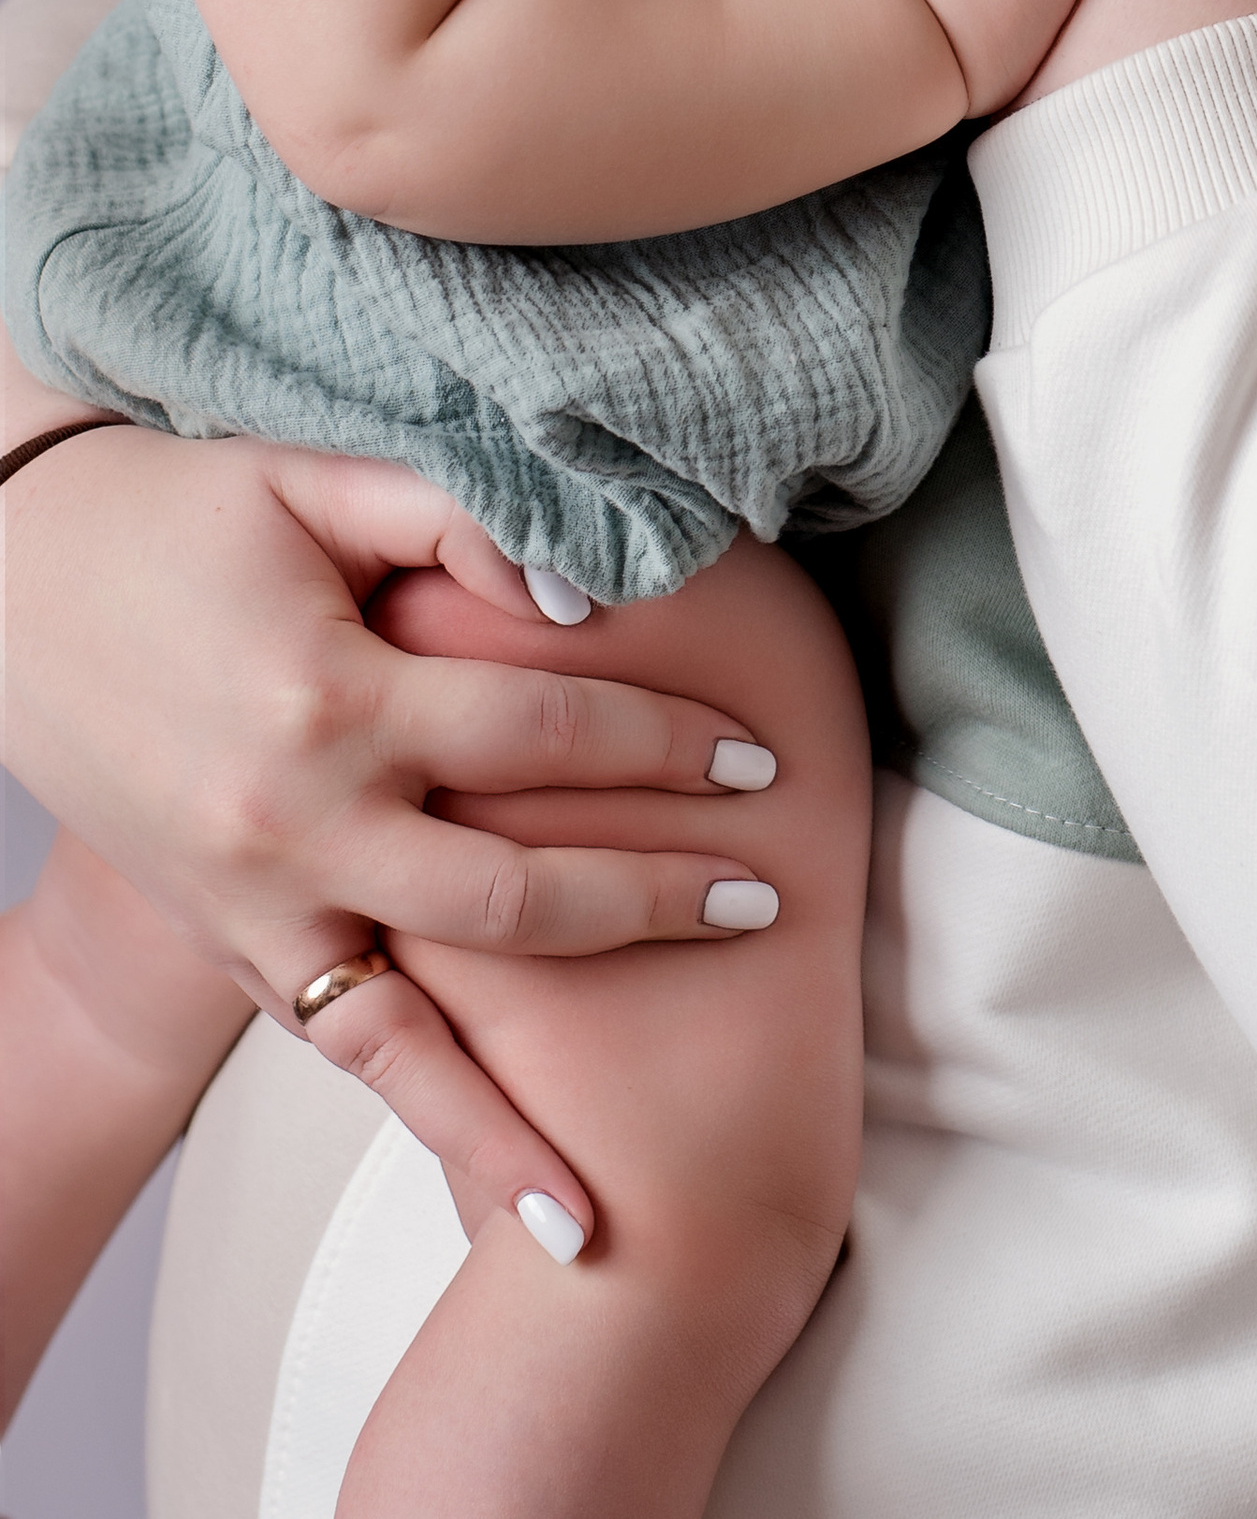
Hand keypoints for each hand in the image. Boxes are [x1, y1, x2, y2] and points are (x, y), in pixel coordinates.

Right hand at [0, 430, 789, 1247]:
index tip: (759, 759)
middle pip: (512, 895)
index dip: (666, 741)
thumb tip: (589, 590)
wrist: (16, 580)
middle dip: (650, 900)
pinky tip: (516, 1191)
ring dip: (526, 1104)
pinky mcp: (225, 944)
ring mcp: (252, 903)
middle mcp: (292, 822)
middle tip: (764, 899)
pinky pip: (340, 1051)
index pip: (545, 732)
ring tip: (629, 1180)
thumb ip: (460, 523)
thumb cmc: (185, 511)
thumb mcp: (317, 482)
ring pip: (411, 1035)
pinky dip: (431, 1120)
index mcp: (330, 696)